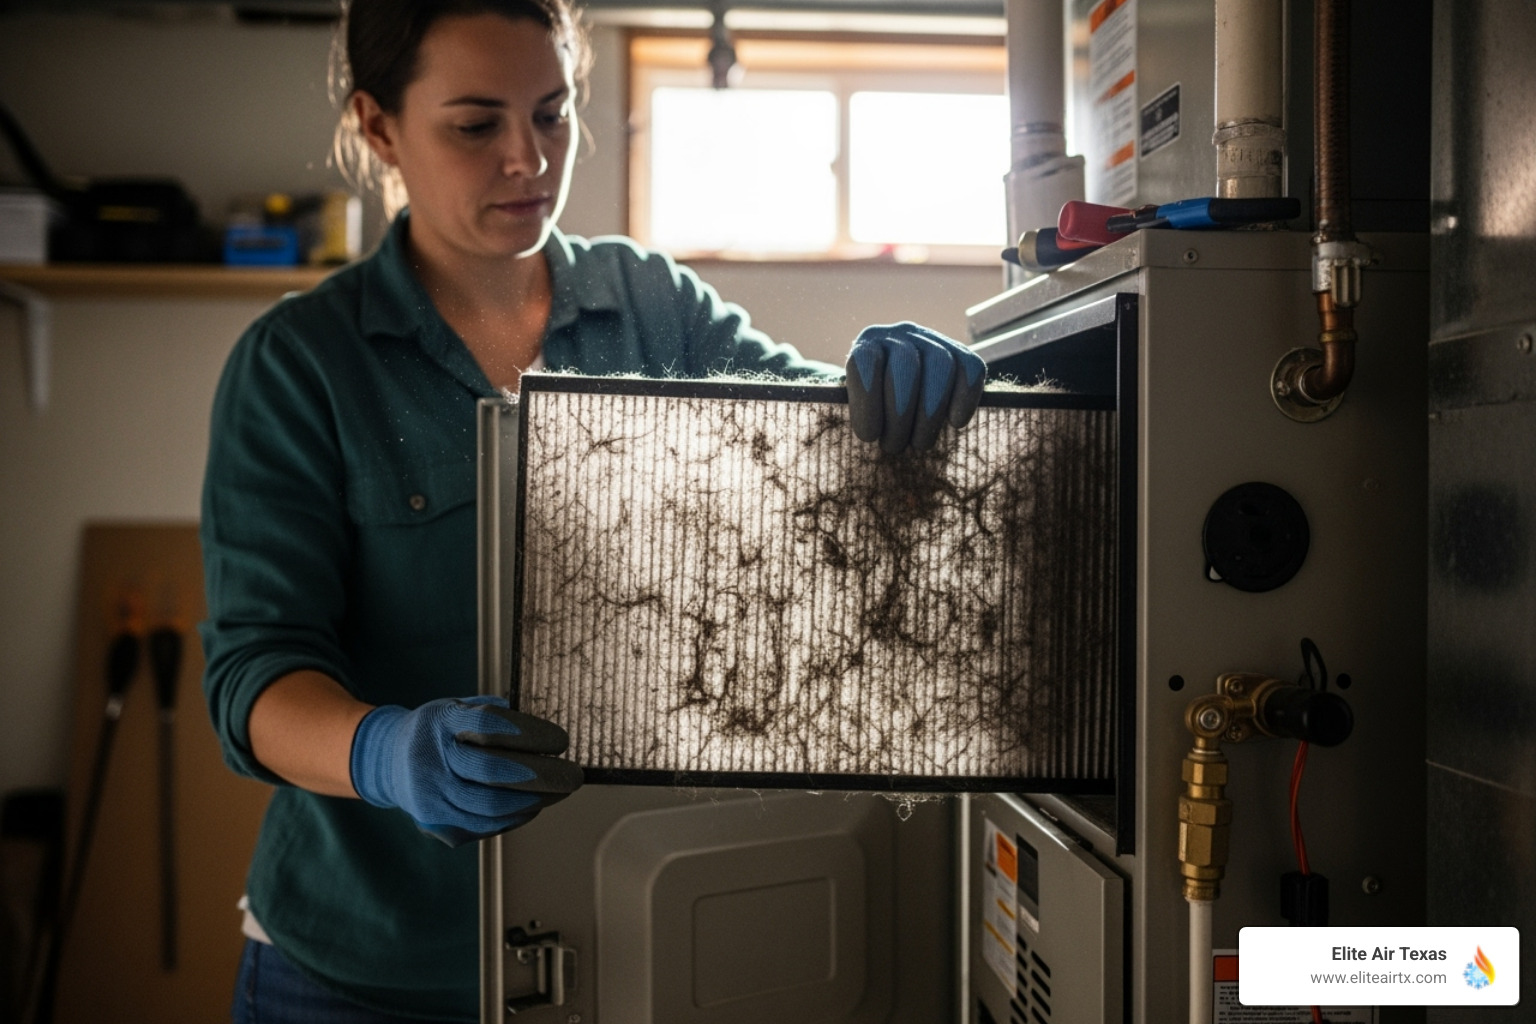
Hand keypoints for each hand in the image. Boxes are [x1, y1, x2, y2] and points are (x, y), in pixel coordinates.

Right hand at [349, 695, 582, 846]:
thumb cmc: (438, 731)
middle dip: (542, 776)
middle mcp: (429, 760)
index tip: (561, 741)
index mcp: (439, 722)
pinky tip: (531, 805)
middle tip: (573, 776)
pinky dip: (514, 817)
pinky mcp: (435, 825)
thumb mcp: (460, 707)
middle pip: (492, 774)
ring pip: (491, 808)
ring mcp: (429, 797)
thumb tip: (546, 729)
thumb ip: (498, 715)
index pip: (489, 727)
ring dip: (533, 802)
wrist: (390, 761)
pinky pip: (484, 826)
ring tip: (557, 792)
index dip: (530, 734)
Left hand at [844, 322, 986, 453]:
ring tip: (920, 444)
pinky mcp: (961, 353)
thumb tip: (860, 435)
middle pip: (907, 365)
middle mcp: (900, 335)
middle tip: (894, 447)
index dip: (867, 400)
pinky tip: (954, 423)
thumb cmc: (869, 412)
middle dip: (901, 414)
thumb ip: (848, 417)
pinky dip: (965, 398)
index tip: (869, 436)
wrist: (896, 397)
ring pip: (941, 365)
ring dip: (931, 414)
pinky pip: (971, 368)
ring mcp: (933, 340)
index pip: (866, 361)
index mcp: (867, 345)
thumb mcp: (850, 411)